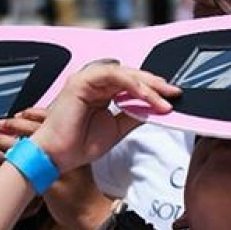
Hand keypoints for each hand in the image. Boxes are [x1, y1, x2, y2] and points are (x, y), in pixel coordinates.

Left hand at [0, 107, 117, 229]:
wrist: (90, 211)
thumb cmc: (82, 190)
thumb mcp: (77, 164)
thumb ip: (62, 150)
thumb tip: (43, 140)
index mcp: (71, 142)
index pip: (50, 121)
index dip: (32, 115)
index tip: (20, 114)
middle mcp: (61, 150)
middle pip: (33, 130)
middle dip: (13, 124)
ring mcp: (52, 164)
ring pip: (22, 146)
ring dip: (1, 139)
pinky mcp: (42, 179)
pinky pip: (19, 164)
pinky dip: (3, 157)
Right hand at [26, 64, 178, 173]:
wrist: (56, 155)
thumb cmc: (77, 144)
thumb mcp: (116, 129)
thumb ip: (133, 116)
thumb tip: (154, 110)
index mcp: (101, 92)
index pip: (132, 84)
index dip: (153, 90)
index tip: (171, 99)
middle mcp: (95, 83)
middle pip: (131, 76)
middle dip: (155, 84)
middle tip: (174, 94)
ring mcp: (87, 79)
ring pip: (125, 74)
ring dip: (146, 85)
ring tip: (162, 98)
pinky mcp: (82, 81)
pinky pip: (113, 75)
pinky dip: (131, 84)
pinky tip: (145, 94)